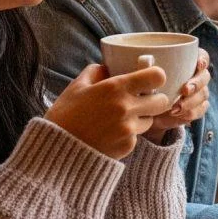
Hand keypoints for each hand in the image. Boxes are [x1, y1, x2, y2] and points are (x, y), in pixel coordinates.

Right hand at [45, 63, 171, 159]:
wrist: (55, 151)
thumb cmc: (64, 115)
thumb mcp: (77, 86)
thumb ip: (96, 72)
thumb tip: (109, 67)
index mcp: (115, 88)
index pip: (157, 77)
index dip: (156, 76)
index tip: (150, 79)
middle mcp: (126, 108)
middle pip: (162, 101)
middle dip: (154, 99)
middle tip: (141, 100)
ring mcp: (128, 129)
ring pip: (150, 121)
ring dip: (140, 119)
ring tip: (118, 120)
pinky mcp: (127, 147)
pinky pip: (136, 137)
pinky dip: (128, 136)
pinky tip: (109, 135)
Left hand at [144, 54, 210, 141]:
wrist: (144, 111)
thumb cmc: (142, 87)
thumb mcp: (141, 77)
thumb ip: (146, 69)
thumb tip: (146, 61)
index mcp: (185, 61)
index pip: (201, 56)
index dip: (203, 59)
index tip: (198, 64)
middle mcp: (194, 75)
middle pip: (205, 76)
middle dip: (196, 83)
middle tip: (185, 90)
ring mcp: (197, 92)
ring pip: (203, 94)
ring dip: (191, 101)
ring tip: (175, 108)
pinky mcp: (196, 108)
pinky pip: (201, 109)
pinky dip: (191, 112)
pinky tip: (179, 115)